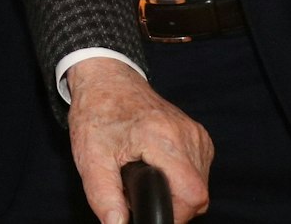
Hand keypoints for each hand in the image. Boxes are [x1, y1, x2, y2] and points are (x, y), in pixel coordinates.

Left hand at [66, 57, 211, 223]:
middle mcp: (187, 134)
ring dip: (176, 191)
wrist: (107, 80)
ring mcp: (196, 134)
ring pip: (200, 185)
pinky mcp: (199, 135)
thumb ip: (103, 195)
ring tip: (147, 176)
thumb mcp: (90, 158)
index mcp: (163, 138)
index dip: (173, 213)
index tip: (147, 209)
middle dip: (170, 203)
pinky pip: (200, 171)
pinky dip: (182, 178)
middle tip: (139, 190)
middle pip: (197, 194)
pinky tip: (159, 168)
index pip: (192, 195)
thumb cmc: (97, 113)